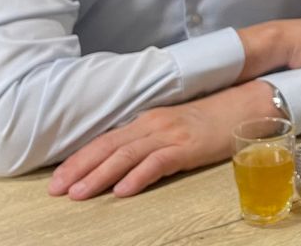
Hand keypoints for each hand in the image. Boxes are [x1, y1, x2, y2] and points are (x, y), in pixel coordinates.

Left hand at [48, 80, 274, 199]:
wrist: (244, 106)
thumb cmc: (209, 121)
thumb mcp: (172, 128)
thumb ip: (147, 141)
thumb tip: (119, 162)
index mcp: (146, 121)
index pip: (105, 140)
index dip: (79, 159)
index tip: (57, 178)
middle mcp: (152, 125)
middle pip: (108, 147)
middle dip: (79, 168)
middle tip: (56, 189)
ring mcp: (169, 135)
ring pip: (126, 156)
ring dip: (100, 175)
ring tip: (79, 193)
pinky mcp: (187, 147)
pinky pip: (158, 162)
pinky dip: (138, 176)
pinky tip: (122, 190)